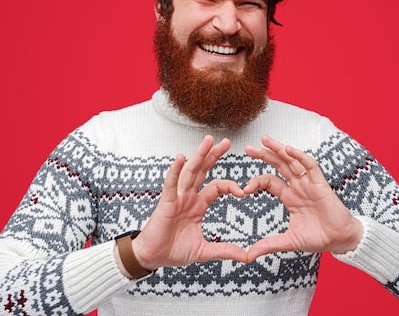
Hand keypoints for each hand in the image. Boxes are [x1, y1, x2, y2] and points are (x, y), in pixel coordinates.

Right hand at [130, 135, 248, 270]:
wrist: (152, 257)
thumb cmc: (173, 250)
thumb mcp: (204, 251)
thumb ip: (224, 250)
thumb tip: (246, 257)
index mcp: (198, 205)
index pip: (217, 187)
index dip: (230, 186)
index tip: (243, 192)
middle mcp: (188, 197)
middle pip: (203, 171)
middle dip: (214, 156)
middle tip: (226, 141)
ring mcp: (176, 198)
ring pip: (189, 172)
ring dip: (199, 155)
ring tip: (209, 141)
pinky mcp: (165, 203)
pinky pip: (170, 184)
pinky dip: (175, 171)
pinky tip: (180, 158)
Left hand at [243, 135, 362, 260]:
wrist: (340, 240)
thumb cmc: (318, 238)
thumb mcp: (289, 241)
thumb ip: (269, 245)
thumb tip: (248, 255)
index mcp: (289, 196)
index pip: (269, 181)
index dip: (256, 181)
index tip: (244, 189)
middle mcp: (298, 186)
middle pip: (278, 165)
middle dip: (264, 155)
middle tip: (247, 148)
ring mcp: (309, 183)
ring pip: (292, 161)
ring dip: (279, 149)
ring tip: (264, 140)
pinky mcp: (321, 184)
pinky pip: (310, 166)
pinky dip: (300, 157)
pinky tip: (289, 150)